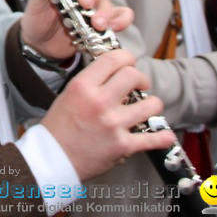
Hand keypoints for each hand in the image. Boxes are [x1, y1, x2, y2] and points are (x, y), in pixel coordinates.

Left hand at [20, 0, 131, 61]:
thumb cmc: (39, 18)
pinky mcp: (105, 20)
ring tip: (96, 24)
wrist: (42, 45)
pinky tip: (113, 27)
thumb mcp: (35, 4)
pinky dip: (121, 20)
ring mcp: (96, 4)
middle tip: (84, 2)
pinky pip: (122, 15)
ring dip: (104, 11)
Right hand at [41, 49, 175, 181]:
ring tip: (147, 107)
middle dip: (141, 78)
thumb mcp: (69, 94)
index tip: (129, 63)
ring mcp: (113, 124)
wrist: (53, 158)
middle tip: (139, 84)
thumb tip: (114, 72)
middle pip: (133, 75)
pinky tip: (163, 135)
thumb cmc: (59, 127)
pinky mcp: (122, 145)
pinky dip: (161, 137)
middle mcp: (99, 102)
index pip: (114, 59)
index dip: (126, 57)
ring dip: (152, 104)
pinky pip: (152, 138)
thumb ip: (92, 81)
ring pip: (150, 104)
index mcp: (83, 86)